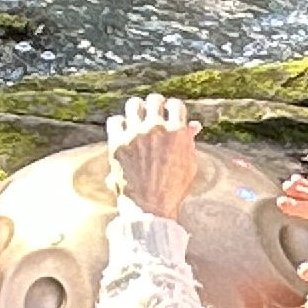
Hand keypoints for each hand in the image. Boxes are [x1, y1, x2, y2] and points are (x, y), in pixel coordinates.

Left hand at [107, 94, 198, 216]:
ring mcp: (135, 134)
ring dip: (136, 110)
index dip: (172, 108)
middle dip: (155, 105)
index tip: (169, 114)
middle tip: (152, 113)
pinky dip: (119, 124)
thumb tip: (193, 125)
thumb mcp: (189, 165)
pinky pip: (115, 120)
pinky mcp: (117, 142)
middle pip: (154, 100)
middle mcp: (156, 129)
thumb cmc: (173, 189)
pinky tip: (122, 131)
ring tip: (137, 118)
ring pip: (133, 105)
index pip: (175, 105)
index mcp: (177, 133)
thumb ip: (190, 142)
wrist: (150, 207)